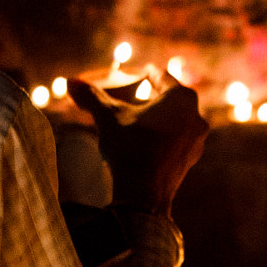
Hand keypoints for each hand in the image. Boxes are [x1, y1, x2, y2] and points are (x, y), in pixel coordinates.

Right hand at [66, 78, 208, 215]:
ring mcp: (196, 140)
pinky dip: (163, 137)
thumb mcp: (108, 117)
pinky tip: (148, 143)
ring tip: (142, 120)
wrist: (143, 194)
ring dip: (160, 118)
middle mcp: (195, 116)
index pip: (161, 77)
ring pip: (176, 120)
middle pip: (172, 99)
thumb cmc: (130, 148)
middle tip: (140, 95)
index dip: (147, 73)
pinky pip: (177, 140)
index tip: (142, 72)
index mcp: (180, 98)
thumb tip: (70, 81)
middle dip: (154, 96)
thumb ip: (92, 96)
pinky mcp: (190, 159)